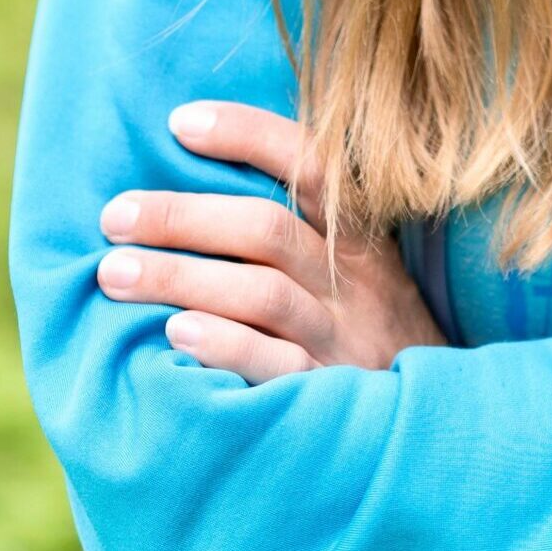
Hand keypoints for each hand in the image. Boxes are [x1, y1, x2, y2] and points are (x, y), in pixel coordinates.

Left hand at [95, 99, 447, 383]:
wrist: (437, 427)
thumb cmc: (368, 336)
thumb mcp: (359, 275)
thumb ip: (305, 231)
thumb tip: (201, 177)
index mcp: (357, 238)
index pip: (309, 165)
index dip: (247, 135)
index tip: (179, 123)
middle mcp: (352, 283)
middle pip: (267, 230)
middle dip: (183, 216)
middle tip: (114, 216)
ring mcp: (342, 340)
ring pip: (263, 292)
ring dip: (182, 276)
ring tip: (114, 272)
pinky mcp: (328, 396)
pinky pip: (277, 365)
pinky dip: (226, 345)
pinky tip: (176, 334)